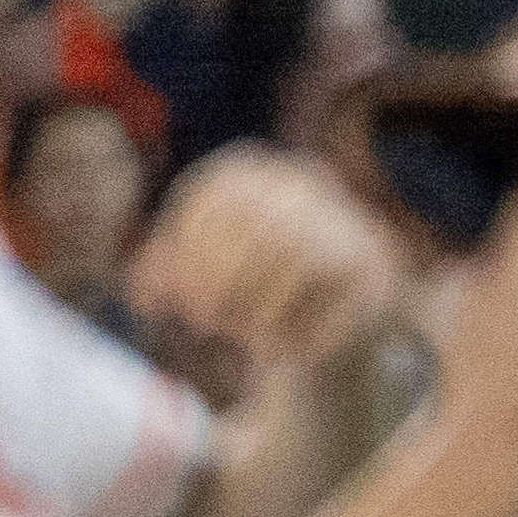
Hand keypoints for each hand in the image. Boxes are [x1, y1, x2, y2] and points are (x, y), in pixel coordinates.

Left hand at [128, 147, 411, 382]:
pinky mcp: (373, 263)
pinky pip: (331, 290)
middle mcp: (299, 181)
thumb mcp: (201, 277)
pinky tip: (279, 346)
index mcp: (250, 170)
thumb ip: (167, 277)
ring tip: (242, 337)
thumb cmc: (251, 291)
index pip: (215, 197)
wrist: (335, 319)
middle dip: (219, 279)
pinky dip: (299, 319)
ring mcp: (340, 217)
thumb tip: (144, 294)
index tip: (170, 302)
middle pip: (254, 221)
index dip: (185, 250)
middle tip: (201, 324)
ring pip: (294, 253)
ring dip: (258, 303)